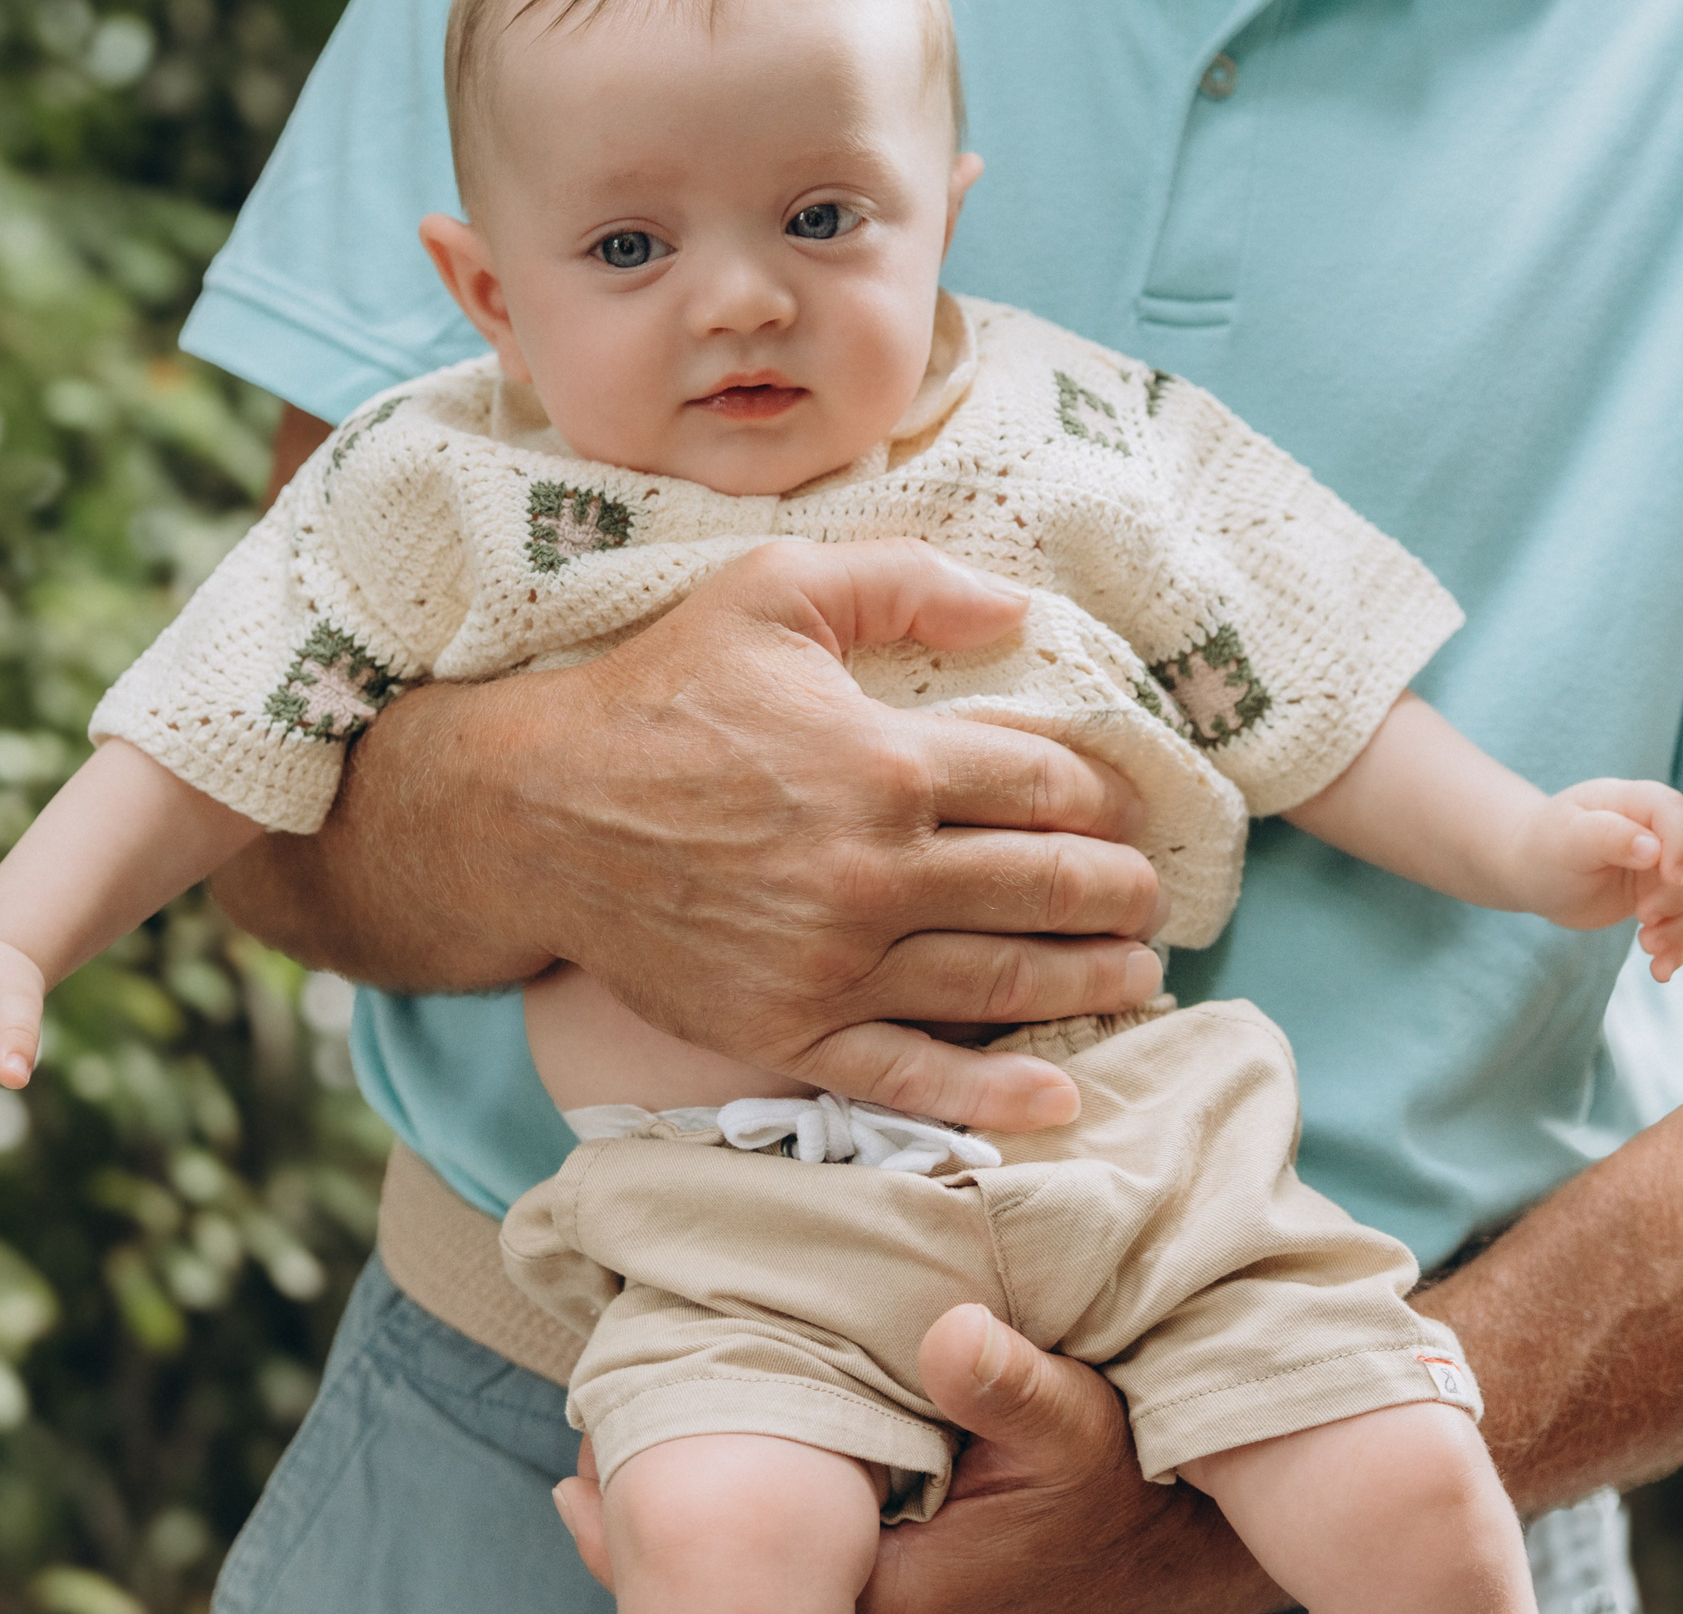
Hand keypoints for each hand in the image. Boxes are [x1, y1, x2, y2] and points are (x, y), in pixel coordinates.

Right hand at [214, 537, 1169, 1133]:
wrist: (533, 814)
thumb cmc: (656, 693)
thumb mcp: (771, 593)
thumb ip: (901, 585)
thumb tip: (1019, 606)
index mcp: (886, 759)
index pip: (1046, 784)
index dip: (1103, 794)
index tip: (1121, 804)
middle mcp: (874, 870)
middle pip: (1046, 888)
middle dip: (1118, 894)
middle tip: (1150, 896)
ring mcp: (833, 962)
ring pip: (1001, 983)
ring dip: (1089, 983)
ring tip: (1136, 976)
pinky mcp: (788, 1030)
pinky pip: (910, 1077)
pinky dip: (992, 1097)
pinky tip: (1058, 1098)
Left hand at [549, 1304, 1285, 1612]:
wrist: (1175, 1554)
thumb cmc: (1122, 1488)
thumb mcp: (1077, 1425)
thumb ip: (1011, 1381)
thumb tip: (949, 1333)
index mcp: (895, 1592)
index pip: (749, 1579)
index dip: (664, 1531)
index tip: (589, 1473)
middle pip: (737, 1590)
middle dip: (654, 1537)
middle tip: (573, 1470)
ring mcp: (883, 1608)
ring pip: (759, 1584)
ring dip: (691, 1535)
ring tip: (594, 1477)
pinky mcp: (891, 1592)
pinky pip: (791, 1572)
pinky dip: (740, 1537)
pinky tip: (683, 1484)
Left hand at [1505, 779, 1682, 980]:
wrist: (1533, 873)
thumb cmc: (1544, 848)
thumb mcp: (1566, 839)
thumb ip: (1607, 837)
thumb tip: (1653, 849)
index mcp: (1635, 801)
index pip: (1674, 811)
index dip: (1682, 843)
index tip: (1670, 876)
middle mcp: (1660, 830)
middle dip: (1679, 895)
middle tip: (1644, 919)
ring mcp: (1666, 865)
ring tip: (1648, 946)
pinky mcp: (1664, 897)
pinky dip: (1679, 947)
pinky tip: (1660, 971)